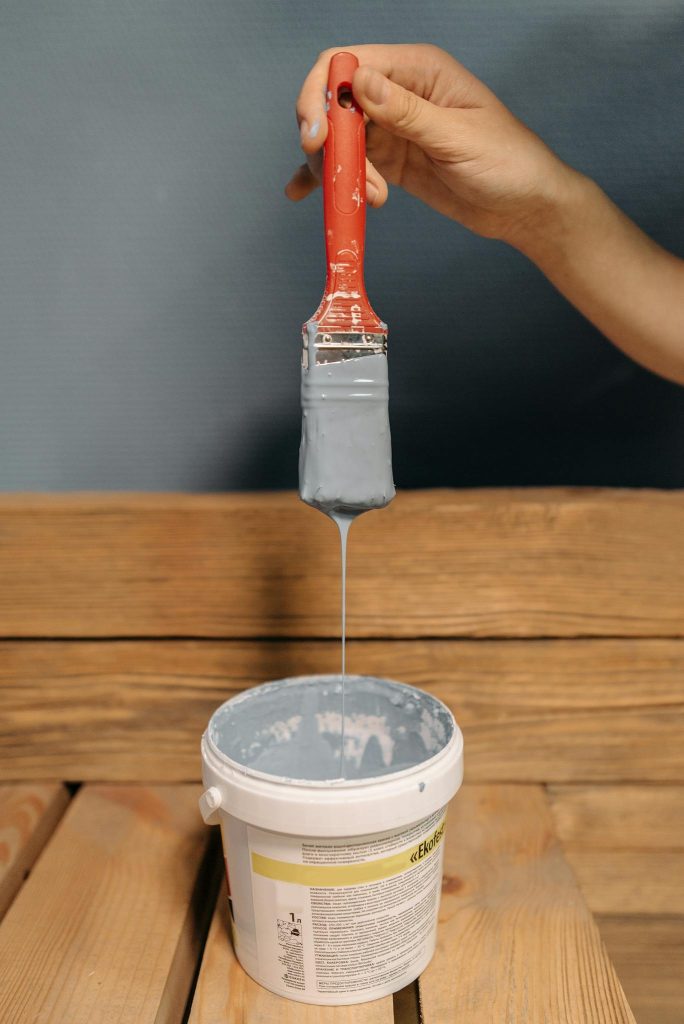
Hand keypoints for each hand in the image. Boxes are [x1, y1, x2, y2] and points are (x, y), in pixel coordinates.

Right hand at [286, 44, 575, 247]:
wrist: (525, 207)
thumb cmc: (508, 163)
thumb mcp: (457, 137)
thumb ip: (407, 112)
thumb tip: (360, 83)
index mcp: (418, 70)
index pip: (350, 63)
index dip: (323, 94)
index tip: (317, 137)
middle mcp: (400, 93)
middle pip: (336, 103)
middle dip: (329, 141)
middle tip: (340, 178)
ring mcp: (393, 128)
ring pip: (340, 138)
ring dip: (341, 170)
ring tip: (370, 198)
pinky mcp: (391, 161)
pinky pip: (350, 163)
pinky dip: (330, 177)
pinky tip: (304, 191)